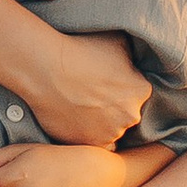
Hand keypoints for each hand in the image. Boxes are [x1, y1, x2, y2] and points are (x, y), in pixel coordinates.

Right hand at [22, 27, 151, 149]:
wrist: (46, 69)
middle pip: (127, 114)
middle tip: (94, 93)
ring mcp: (109, 133)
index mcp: (141, 91)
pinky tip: (80, 120)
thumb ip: (132, 57)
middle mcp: (130, 116)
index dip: (124, 85)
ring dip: (102, 122)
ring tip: (83, 106)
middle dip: (115, 106)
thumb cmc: (81, 50)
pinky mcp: (87, 144)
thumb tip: (133, 63)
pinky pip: (95, 143)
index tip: (109, 80)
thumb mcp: (118, 41)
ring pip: (111, 130)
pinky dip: (90, 135)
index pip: (139, 92)